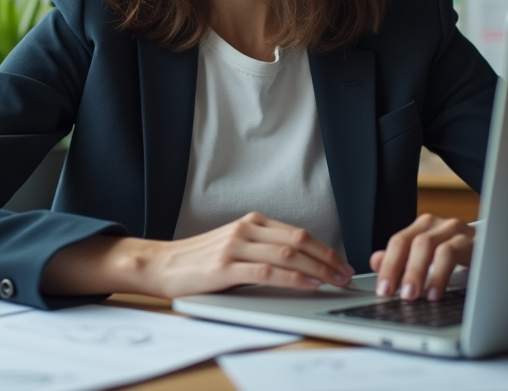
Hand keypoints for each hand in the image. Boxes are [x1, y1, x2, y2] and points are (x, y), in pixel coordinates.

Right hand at [144, 212, 354, 297]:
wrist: (161, 264)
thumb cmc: (199, 260)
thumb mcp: (235, 246)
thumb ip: (263, 250)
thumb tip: (302, 265)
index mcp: (251, 222)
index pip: (299, 233)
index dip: (326, 249)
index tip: (342, 263)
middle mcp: (245, 230)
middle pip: (299, 240)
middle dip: (328, 259)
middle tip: (346, 275)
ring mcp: (234, 247)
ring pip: (287, 254)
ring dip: (317, 269)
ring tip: (334, 281)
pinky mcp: (224, 267)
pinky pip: (267, 272)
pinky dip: (292, 278)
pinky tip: (308, 284)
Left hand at [369, 213, 473, 301]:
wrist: (498, 249)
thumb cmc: (460, 254)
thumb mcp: (429, 257)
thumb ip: (402, 259)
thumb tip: (375, 260)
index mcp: (424, 227)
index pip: (399, 242)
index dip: (388, 266)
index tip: (382, 290)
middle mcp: (439, 225)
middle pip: (413, 242)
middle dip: (401, 270)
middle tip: (397, 295)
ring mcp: (458, 231)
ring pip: (433, 247)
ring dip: (420, 273)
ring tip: (414, 296)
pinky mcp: (476, 242)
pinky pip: (455, 253)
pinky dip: (442, 274)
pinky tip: (436, 292)